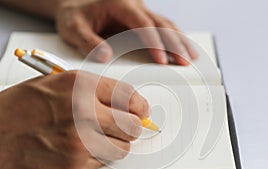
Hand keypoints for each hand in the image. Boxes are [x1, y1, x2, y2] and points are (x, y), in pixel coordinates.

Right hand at [0, 71, 148, 168]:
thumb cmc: (22, 107)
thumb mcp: (58, 84)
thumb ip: (94, 91)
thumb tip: (125, 104)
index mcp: (80, 85)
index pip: (129, 96)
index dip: (140, 106)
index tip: (141, 112)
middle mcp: (83, 110)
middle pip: (133, 124)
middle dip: (131, 126)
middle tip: (124, 126)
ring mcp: (80, 138)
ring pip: (124, 146)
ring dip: (117, 142)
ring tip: (100, 137)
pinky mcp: (75, 162)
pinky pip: (106, 160)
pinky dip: (102, 155)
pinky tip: (86, 147)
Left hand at [55, 0, 197, 64]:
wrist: (75, 4)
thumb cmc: (74, 15)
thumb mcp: (73, 27)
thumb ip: (87, 41)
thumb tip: (105, 56)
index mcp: (119, 4)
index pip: (142, 24)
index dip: (153, 42)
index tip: (161, 60)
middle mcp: (134, 5)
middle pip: (160, 23)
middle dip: (174, 43)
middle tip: (184, 61)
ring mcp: (140, 11)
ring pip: (166, 23)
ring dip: (179, 40)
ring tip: (191, 56)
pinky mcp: (141, 19)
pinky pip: (162, 26)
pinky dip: (174, 38)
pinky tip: (182, 47)